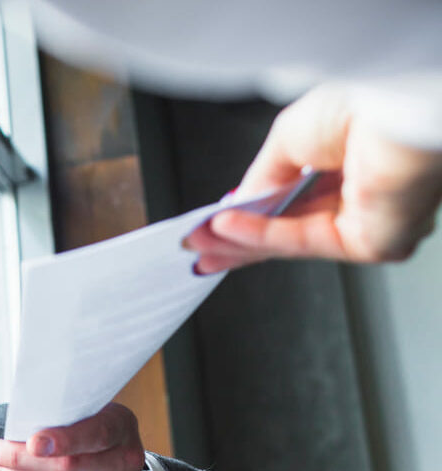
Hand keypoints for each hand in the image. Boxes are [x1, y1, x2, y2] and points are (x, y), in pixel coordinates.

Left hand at [0, 403, 144, 470]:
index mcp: (120, 427)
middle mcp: (125, 460)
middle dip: (22, 459)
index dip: (63, 440)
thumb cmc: (91, 434)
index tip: (31, 442)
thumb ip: (63, 418)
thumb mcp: (89, 415)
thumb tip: (17, 425)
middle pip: (68, 466)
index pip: (95, 434)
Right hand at [185, 83, 441, 272]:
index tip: (214, 223)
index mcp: (354, 165)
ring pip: (292, 241)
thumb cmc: (361, 103)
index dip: (251, 214)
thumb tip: (241, 203)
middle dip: (238, 239)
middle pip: (289, 228)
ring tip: (202, 241)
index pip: (295, 201)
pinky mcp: (373, 243)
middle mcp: (366, 198)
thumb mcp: (290, 136)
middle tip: (198, 245)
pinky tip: (227, 229)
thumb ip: (264, 176)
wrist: (394, 105)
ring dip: (241, 242)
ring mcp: (370, 224)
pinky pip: (305, 242)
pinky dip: (261, 236)